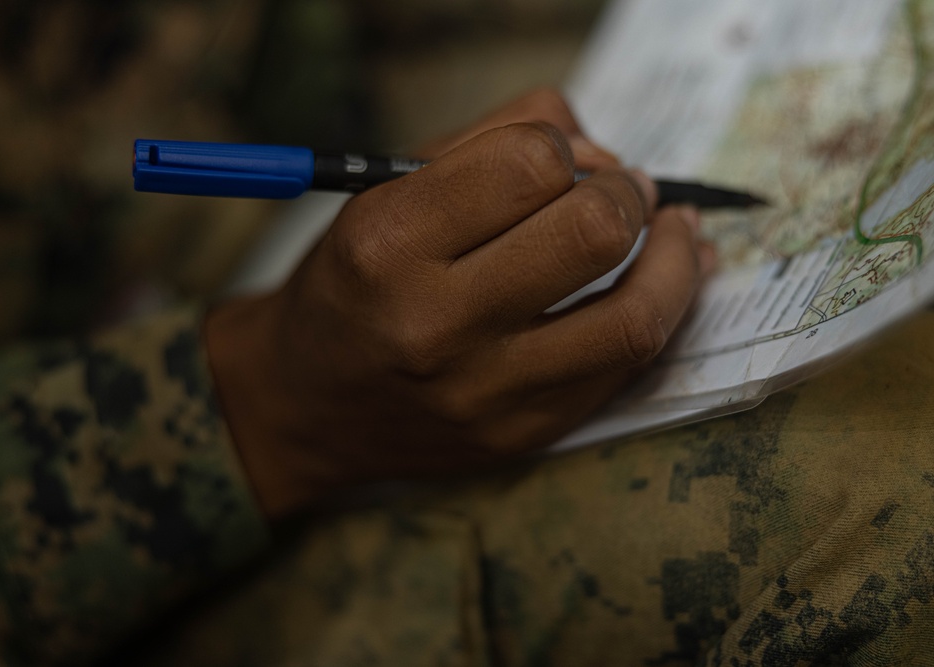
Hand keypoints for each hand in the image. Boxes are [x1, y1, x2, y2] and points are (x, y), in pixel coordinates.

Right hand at [205, 89, 712, 516]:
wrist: (303, 403)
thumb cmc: (349, 283)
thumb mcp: (384, 189)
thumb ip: (491, 141)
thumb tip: (603, 154)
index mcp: (387, 244)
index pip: (529, 163)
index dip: (566, 147)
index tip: (565, 159)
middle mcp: (434, 324)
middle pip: (592, 232)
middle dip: (630, 194)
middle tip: (628, 192)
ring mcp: (484, 393)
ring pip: (633, 319)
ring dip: (676, 261)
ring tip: (675, 234)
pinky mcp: (520, 435)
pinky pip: (621, 371)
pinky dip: (658, 316)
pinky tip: (662, 286)